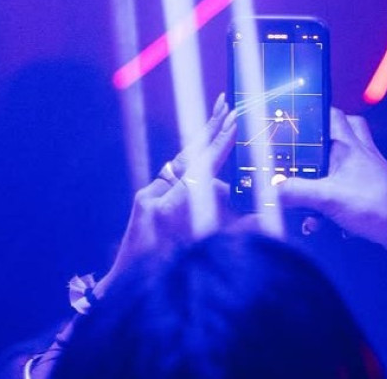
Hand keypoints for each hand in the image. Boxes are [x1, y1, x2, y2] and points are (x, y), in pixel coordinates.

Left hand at [97, 93, 236, 293]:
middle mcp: (156, 193)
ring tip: (222, 118)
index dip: (219, 142)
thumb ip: (232, 229)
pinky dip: (194, 164)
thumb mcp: (203, 250)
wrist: (125, 284)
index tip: (233, 120)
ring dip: (204, 144)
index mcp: (169, 206)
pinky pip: (176, 175)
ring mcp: (149, 193)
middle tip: (226, 102)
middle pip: (190, 153)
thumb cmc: (164, 272)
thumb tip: (262, 213)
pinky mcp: (147, 196)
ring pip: (182, 162)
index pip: (201, 166)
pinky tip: (207, 157)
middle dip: (210, 127)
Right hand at [277, 107, 386, 255]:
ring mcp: (368, 173)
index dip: (316, 112)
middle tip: (304, 154)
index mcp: (350, 146)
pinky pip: (349, 188)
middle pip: (343, 132)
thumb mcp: (328, 198)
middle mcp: (361, 154)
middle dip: (321, 143)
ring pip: (345, 162)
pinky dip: (334, 201)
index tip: (296, 117)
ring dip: (325, 176)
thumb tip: (271, 190)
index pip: (333, 114)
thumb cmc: (378, 206)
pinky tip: (325, 221)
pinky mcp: (372, 193)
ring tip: (309, 193)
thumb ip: (296, 192)